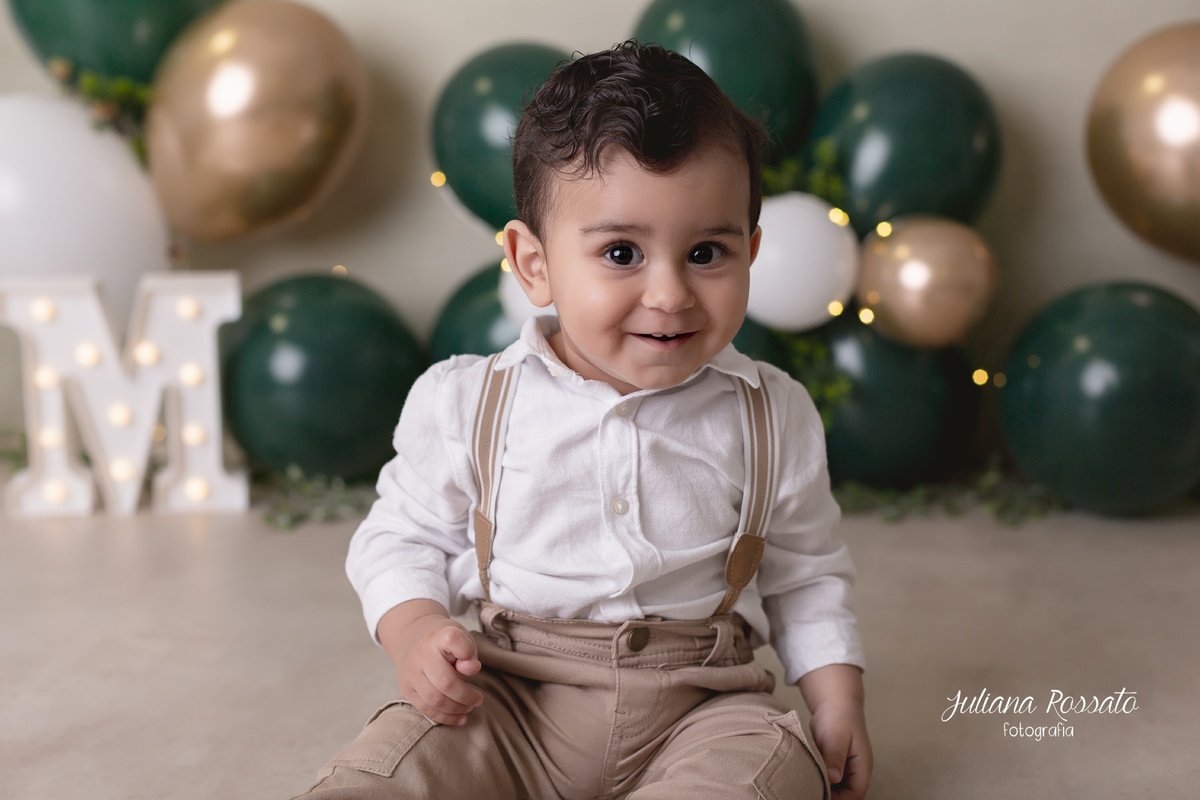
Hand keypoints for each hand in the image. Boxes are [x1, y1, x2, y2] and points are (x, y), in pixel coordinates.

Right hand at [377, 600, 484, 725]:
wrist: (410, 638)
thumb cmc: (443, 641)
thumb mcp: (460, 637)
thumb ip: (468, 651)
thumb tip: (472, 669)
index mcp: (439, 636)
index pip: (453, 639)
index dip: (466, 650)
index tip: (473, 661)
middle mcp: (421, 653)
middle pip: (446, 682)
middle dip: (467, 696)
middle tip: (478, 699)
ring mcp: (410, 672)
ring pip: (436, 700)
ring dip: (457, 708)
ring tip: (470, 707)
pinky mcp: (406, 689)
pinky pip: (426, 709)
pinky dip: (446, 717)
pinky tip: (460, 717)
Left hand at [809, 698, 871, 798]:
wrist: (834, 703)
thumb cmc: (839, 717)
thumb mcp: (836, 737)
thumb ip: (835, 757)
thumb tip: (833, 778)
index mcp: (862, 765)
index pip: (856, 792)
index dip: (841, 799)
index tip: (822, 797)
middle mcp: (855, 770)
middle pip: (847, 793)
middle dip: (832, 797)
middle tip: (811, 794)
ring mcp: (845, 767)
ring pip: (837, 788)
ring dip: (825, 789)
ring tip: (808, 789)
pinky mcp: (834, 764)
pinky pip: (829, 779)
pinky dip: (820, 781)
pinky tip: (807, 780)